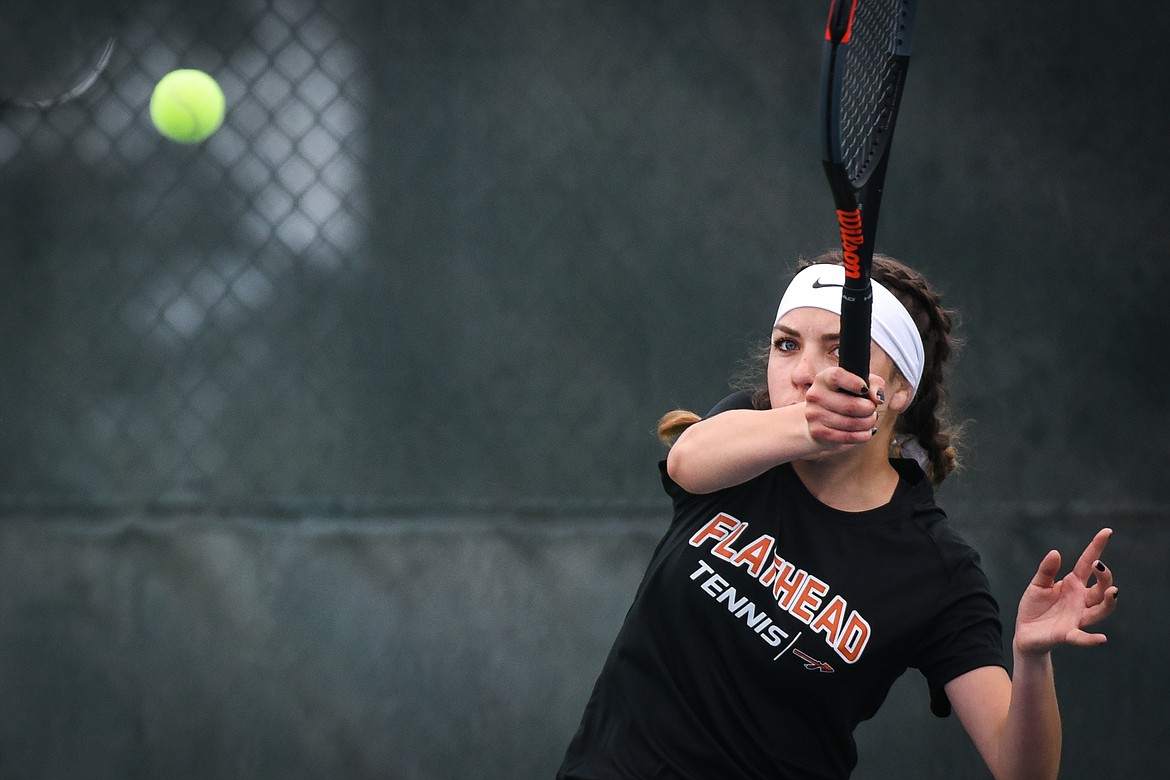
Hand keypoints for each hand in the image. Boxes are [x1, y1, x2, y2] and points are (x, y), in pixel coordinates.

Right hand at [803, 367, 885, 446]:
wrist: (820, 419)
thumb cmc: (844, 397)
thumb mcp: (859, 385)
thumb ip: (873, 385)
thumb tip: (878, 399)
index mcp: (823, 379)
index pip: (837, 377)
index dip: (854, 383)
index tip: (865, 390)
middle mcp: (815, 395)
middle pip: (849, 405)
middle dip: (869, 409)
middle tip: (872, 409)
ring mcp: (814, 415)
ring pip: (851, 423)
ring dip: (868, 423)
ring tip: (870, 420)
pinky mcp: (817, 432)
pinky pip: (848, 437)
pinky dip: (863, 435)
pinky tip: (866, 431)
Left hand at [1013, 528, 1118, 656]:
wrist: (1025, 632)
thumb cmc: (1035, 606)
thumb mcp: (1038, 584)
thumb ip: (1046, 570)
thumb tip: (1056, 552)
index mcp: (1073, 584)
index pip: (1088, 564)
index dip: (1097, 548)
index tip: (1106, 532)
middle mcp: (1080, 600)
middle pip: (1100, 588)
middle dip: (1104, 577)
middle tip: (1099, 566)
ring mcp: (1077, 617)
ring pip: (1099, 610)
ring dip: (1108, 603)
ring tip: (1113, 591)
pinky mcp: (1068, 634)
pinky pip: (1082, 637)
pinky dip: (1091, 639)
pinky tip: (1101, 638)